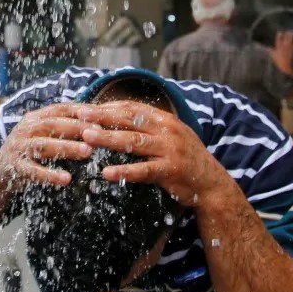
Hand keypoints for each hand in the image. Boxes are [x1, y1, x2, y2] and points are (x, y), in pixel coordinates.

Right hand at [0, 103, 93, 189]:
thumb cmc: (30, 150)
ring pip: (44, 146)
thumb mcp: (42, 133)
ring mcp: (19, 148)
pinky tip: (67, 179)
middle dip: (76, 127)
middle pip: (52, 125)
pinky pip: (34, 171)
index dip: (79, 110)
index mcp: (34, 118)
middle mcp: (25, 129)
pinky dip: (50, 175)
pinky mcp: (16, 167)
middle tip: (99, 132)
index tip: (100, 113)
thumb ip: (62, 126)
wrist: (0, 170)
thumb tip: (95, 118)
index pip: (59, 109)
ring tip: (88, 152)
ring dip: (67, 147)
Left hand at [75, 102, 219, 205]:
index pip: (132, 108)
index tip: (87, 107)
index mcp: (165, 119)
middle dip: (102, 117)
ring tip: (87, 137)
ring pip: (133, 142)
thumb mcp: (171, 135)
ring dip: (108, 138)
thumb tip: (120, 118)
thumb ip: (150, 126)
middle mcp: (167, 131)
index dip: (108, 107)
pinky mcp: (170, 171)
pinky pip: (143, 170)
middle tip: (80, 115)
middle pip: (129, 120)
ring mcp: (169, 150)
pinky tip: (107, 173)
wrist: (212, 184)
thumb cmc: (186, 158)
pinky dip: (124, 171)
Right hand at [271, 30, 292, 75]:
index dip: (279, 35)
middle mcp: (284, 46)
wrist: (285, 66)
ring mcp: (289, 48)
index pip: (278, 40)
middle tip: (288, 30)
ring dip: (291, 36)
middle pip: (285, 38)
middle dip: (287, 34)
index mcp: (278, 47)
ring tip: (292, 31)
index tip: (279, 32)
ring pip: (290, 40)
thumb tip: (269, 48)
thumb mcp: (273, 56)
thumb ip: (271, 51)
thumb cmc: (278, 61)